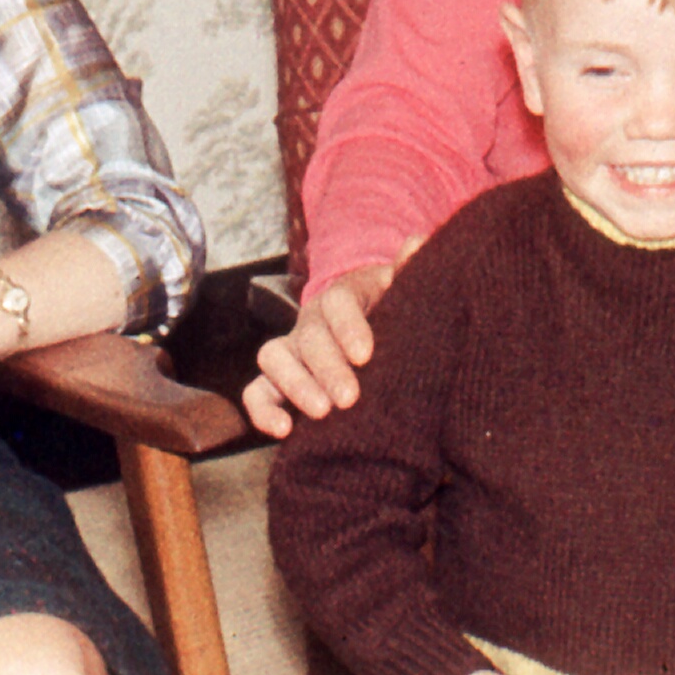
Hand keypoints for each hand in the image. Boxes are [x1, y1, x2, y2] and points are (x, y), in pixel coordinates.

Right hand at [241, 258, 401, 437]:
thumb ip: (408, 270)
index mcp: (342, 297)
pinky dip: (262, 411)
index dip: (348, 327)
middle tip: (350, 398)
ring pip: (274, 358)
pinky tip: (283, 431)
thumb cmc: (386, 311)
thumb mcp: (399, 290)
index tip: (365, 355)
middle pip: (309, 337)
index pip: (338, 302)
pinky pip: (256, 392)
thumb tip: (418, 243)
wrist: (365, 327)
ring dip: (295, 385)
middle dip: (327, 368)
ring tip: (322, 412)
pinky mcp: (276, 381)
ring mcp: (290, 351)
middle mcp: (310, 321)